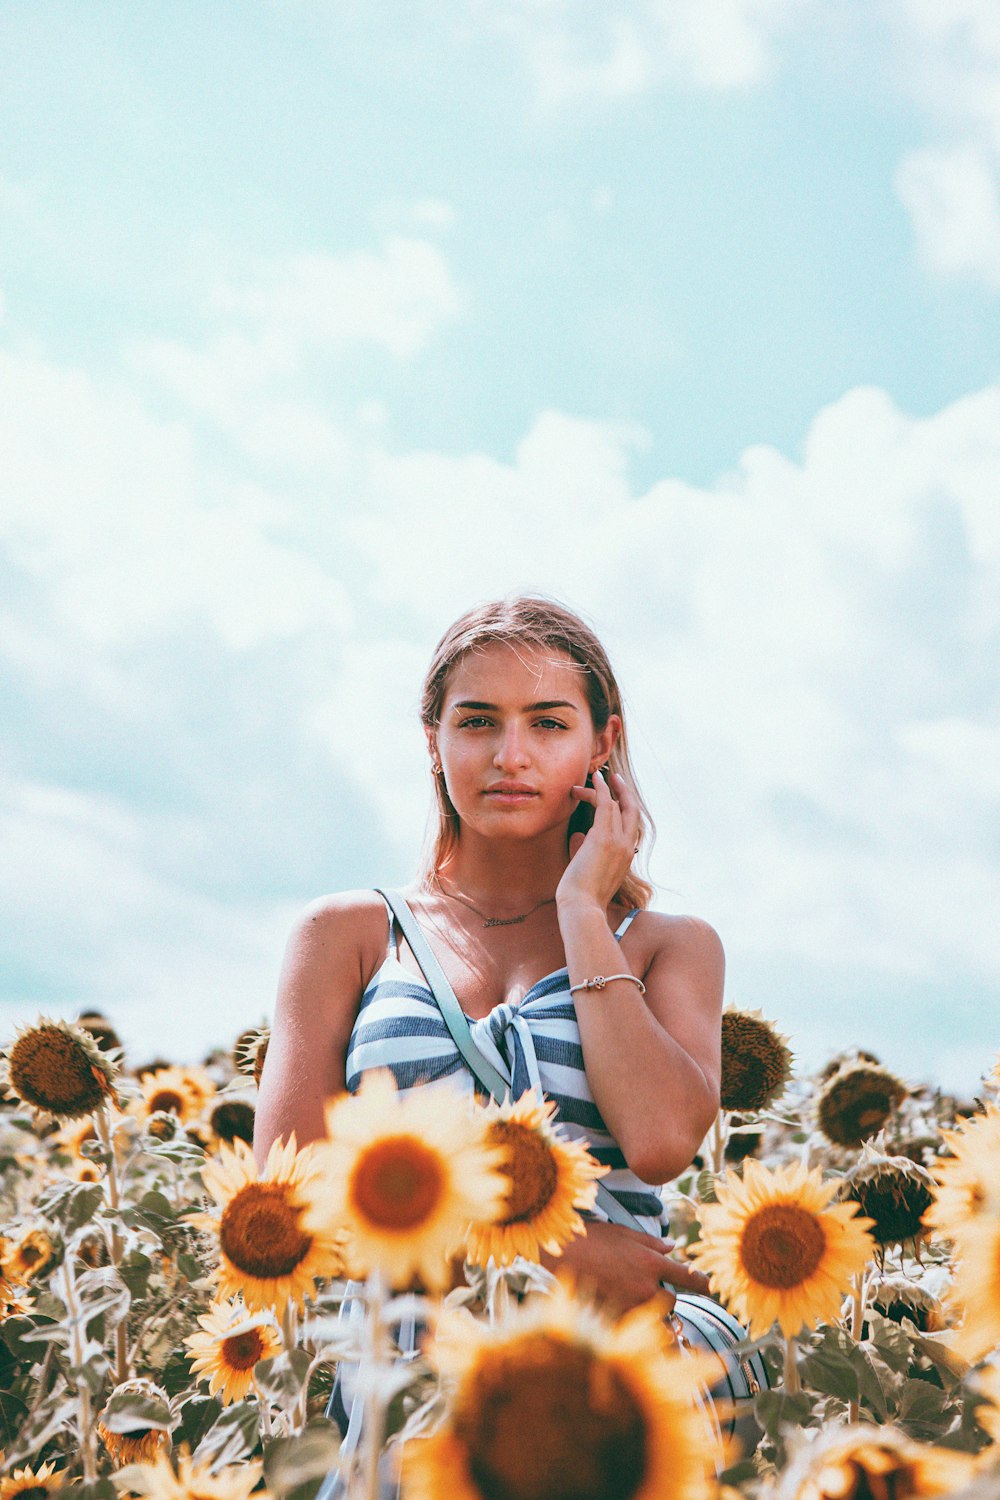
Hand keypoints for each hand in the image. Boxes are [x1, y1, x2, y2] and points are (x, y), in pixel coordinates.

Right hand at [542, 1219, 710, 1314]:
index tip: (714, 1289)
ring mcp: (630, 1306)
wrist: (556, 1256)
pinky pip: (632, 1328)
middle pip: (671, 1302)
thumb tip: (673, 1247)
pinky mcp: (614, 1320)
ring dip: (648, 1313)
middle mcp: (644, 1286)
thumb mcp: (623, 1233)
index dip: (704, 1284)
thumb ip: (651, 1243)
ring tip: (628, 1300)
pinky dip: (629, 1323)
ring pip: (652, 1318)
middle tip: (643, 1286)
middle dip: (663, 1297)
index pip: (688, 1277)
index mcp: (650, 1262)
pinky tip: (615, 1309)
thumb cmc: (588, 1240)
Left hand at [557, 769, 639, 912]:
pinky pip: (605, 804)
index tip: (615, 797)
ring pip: (617, 804)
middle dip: (624, 792)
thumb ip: (584, 849)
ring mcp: (617, 841)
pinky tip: (595, 779)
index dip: (624, 808)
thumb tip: (578, 836)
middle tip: (615, 778)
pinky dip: (601, 789)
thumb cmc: (580, 894)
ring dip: (605, 789)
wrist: (582, 907)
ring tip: (595, 776)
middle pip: (631, 811)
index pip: (630, 826)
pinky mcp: (603, 837)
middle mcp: (627, 847)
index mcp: (625, 856)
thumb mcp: (586, 868)